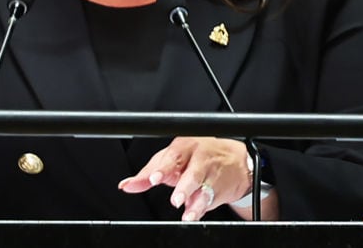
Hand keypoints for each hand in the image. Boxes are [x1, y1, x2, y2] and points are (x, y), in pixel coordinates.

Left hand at [117, 137, 251, 220]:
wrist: (234, 161)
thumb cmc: (196, 157)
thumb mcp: (171, 159)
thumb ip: (148, 172)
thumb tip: (127, 185)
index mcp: (184, 147)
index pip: (172, 157)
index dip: (163, 169)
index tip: (154, 179)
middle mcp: (199, 159)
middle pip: (193, 172)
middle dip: (184, 186)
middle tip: (175, 199)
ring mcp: (212, 175)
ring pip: (204, 189)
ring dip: (195, 202)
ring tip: (187, 213)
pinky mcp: (220, 189)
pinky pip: (210, 201)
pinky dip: (201, 209)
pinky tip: (194, 214)